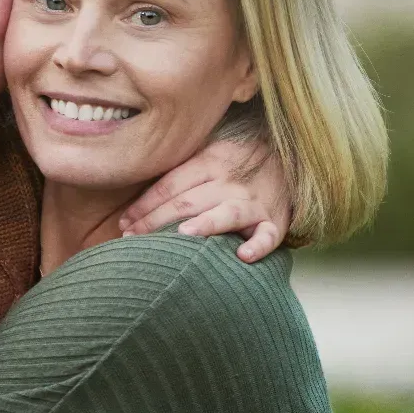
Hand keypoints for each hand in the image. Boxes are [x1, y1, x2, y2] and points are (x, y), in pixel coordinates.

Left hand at [119, 140, 291, 262]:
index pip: (170, 185)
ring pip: (226, 213)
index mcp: (209, 162)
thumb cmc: (235, 164)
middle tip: (132, 239)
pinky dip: (258, 246)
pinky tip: (243, 256)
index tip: (123, 224)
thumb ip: (178, 173)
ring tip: (184, 236)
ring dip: (205, 224)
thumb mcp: (207, 156)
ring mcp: (253, 202)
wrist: (289, 158)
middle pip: (188, 202)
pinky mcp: (275, 221)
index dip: (144, 205)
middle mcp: (229, 182)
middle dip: (156, 221)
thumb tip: (133, 202)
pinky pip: (268, 235)